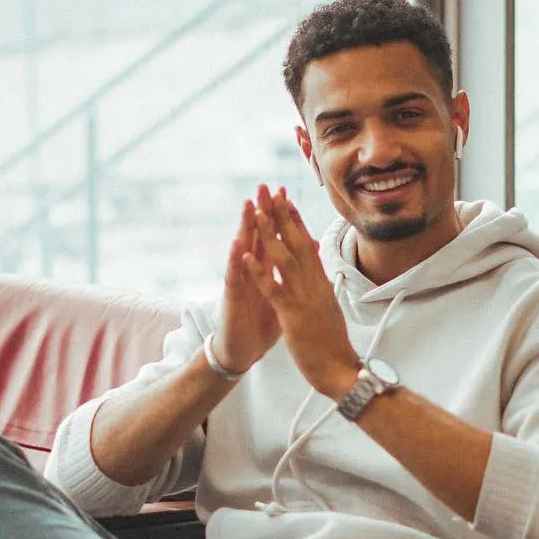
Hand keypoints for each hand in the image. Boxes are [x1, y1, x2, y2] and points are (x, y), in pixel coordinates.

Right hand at [214, 196, 280, 374]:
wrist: (242, 351)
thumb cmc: (259, 325)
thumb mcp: (281, 296)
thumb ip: (289, 275)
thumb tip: (306, 255)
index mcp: (265, 271)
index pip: (272, 239)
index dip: (279, 217)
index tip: (287, 194)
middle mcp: (250, 273)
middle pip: (257, 237)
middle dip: (262, 212)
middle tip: (265, 186)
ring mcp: (240, 284)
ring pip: (242, 251)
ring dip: (245, 227)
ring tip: (249, 204)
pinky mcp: (231, 299)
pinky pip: (234, 277)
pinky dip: (236, 260)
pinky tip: (237, 243)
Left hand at [243, 186, 360, 397]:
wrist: (340, 371)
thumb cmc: (334, 346)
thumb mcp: (331, 310)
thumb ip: (326, 290)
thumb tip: (325, 277)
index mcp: (322, 284)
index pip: (308, 246)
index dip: (296, 222)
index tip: (286, 201)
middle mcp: (315, 285)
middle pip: (297, 243)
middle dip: (283, 216)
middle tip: (270, 191)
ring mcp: (304, 298)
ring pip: (285, 259)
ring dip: (270, 233)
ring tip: (258, 212)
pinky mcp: (293, 315)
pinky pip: (273, 289)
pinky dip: (259, 271)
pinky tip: (247, 256)